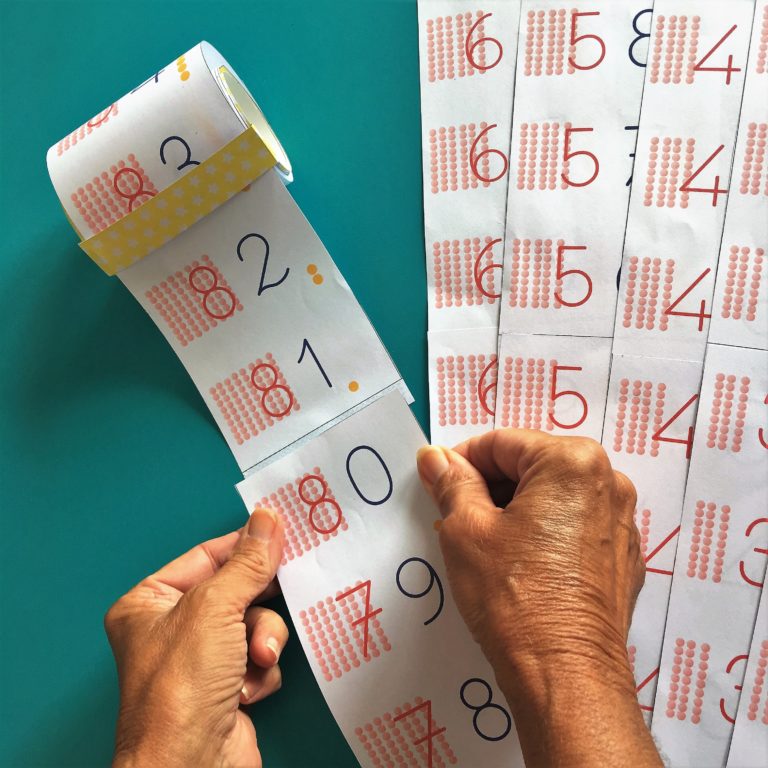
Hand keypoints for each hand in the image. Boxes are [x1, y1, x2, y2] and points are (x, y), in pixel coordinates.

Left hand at [105, 508, 286, 767]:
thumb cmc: (183, 685)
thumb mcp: (215, 607)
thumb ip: (247, 562)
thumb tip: (268, 518)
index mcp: (151, 601)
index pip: (207, 555)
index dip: (245, 544)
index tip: (283, 530)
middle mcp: (173, 627)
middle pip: (235, 590)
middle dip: (258, 602)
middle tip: (289, 586)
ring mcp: (201, 660)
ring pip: (254, 624)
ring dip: (263, 641)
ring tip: (256, 660)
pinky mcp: (226, 687)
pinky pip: (259, 657)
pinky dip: (261, 671)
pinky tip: (248, 690)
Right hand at [417, 430, 660, 767]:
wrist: (566, 676)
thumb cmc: (514, 598)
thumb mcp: (466, 531)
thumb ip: (451, 483)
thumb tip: (436, 458)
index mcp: (572, 461)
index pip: (502, 442)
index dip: (462, 461)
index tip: (439, 484)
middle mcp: (607, 481)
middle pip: (532, 465)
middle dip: (491, 487)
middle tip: (458, 519)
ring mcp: (622, 520)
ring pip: (554, 496)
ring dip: (516, 509)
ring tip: (486, 546)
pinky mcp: (624, 556)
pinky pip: (576, 525)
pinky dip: (545, 533)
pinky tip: (521, 565)